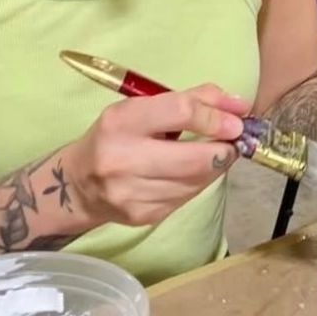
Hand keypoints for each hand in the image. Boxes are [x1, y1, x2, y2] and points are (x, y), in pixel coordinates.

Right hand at [65, 85, 249, 227]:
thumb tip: (237, 104)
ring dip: (215, 166)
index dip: (215, 116)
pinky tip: (192, 172)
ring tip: (214, 153)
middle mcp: (123, 158)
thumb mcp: (140, 108)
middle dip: (224, 148)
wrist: (78, 185)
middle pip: (194, 156)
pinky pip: (187, 197)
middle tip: (234, 140)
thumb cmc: (115, 136)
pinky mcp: (144, 216)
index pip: (181, 112)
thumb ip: (187, 99)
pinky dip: (198, 182)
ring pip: (196, 181)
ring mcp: (133, 193)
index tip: (237, 117)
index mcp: (120, 121)